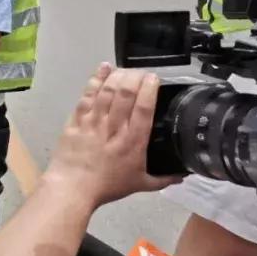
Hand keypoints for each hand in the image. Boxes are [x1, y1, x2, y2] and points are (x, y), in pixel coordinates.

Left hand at [41, 63, 180, 208]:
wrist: (72, 187)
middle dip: (135, 77)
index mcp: (133, 141)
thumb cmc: (107, 186)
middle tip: (141, 72)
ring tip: (126, 69)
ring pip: (107, 91)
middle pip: (125, 94)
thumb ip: (164, 179)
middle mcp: (114, 127)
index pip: (144, 109)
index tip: (154, 78)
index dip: (149, 89)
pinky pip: (87, 95)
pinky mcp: (76, 119)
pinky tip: (103, 68)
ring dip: (117, 76)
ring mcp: (93, 121)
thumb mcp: (141, 185)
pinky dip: (96, 80)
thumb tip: (184, 176)